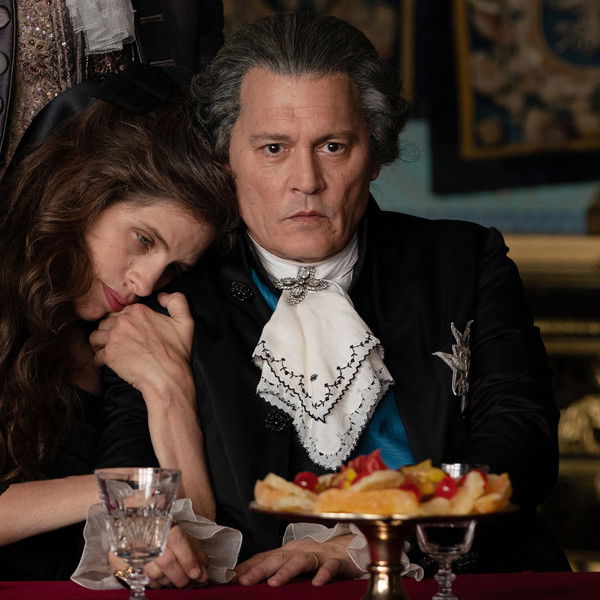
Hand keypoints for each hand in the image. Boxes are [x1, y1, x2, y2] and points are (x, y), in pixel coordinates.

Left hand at [90, 292, 193, 396]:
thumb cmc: (176, 352)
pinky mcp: (109, 354)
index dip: (122, 323)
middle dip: (110, 332)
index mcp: (138, 311)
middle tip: (119, 343)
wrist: (168, 376)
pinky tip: (110, 364)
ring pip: (96, 337)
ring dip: (101, 345)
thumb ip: (177, 301)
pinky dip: (101, 361)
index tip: (128, 333)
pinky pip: (96, 356)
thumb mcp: (185, 322)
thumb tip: (162, 295)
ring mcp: (114, 338)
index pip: (119, 313)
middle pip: (105, 323)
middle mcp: (123, 321)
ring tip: (110, 352)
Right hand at [109, 525, 207, 588]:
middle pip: (166, 561)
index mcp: (164, 523)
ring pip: (153, 574)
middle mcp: (147, 535)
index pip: (177, 540)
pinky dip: (153, 584)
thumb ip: (196, 553)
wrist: (136, 518)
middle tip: (189, 583)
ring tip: (174, 581)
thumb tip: (203, 575)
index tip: (196, 573)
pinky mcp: (120, 560)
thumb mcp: (183, 533)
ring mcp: (132, 549)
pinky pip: (139, 579)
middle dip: (181, 577)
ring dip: (168, 582)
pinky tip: (160, 581)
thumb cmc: (165, 528)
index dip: (188, 559)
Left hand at [235, 534, 361, 586]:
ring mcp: (318, 554)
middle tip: (245, 582)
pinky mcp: (336, 561)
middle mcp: (301, 549)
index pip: (265, 556)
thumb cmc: (319, 558)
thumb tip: (246, 578)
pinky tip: (316, 584)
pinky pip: (329, 566)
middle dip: (260, 569)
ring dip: (286, 571)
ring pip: (300, 560)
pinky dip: (323, 574)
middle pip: (278, 558)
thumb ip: (276, 568)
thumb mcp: (294, 562)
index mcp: (289, 550)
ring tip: (274, 583)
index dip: (249, 566)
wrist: (350, 550)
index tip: (232, 577)